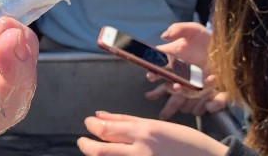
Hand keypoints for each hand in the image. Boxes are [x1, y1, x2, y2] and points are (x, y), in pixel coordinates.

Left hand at [77, 111, 227, 155]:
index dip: (91, 127)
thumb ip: (126, 120)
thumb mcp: (156, 125)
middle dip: (86, 144)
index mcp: (144, 132)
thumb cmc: (184, 141)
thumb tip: (100, 115)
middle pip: (100, 150)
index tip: (88, 124)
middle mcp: (140, 151)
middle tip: (83, 140)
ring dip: (96, 155)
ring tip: (92, 150)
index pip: (105, 129)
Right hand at [143, 23, 225, 118]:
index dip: (151, 71)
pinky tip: (212, 78)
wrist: (222, 46)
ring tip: (186, 84)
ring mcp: (188, 80)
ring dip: (183, 90)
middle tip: (173, 84)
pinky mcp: (201, 86)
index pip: (155, 65)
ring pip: (182, 90)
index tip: (151, 75)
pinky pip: (200, 91)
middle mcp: (176, 70)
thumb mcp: (192, 29)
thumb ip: (178, 29)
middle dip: (168, 86)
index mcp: (169, 57)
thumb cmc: (203, 37)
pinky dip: (205, 87)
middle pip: (166, 82)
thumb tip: (164, 36)